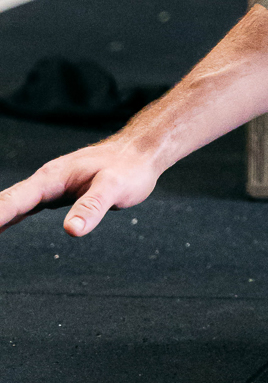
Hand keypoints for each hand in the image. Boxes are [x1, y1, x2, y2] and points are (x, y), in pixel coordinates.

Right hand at [0, 135, 159, 239]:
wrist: (140, 152)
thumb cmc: (129, 169)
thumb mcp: (115, 188)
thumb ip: (93, 207)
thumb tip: (72, 230)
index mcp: (52, 179)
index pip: (14, 201)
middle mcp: (44, 182)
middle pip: (4, 203)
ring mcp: (48, 188)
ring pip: (10, 205)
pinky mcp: (55, 194)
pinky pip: (22, 208)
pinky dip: (6, 217)